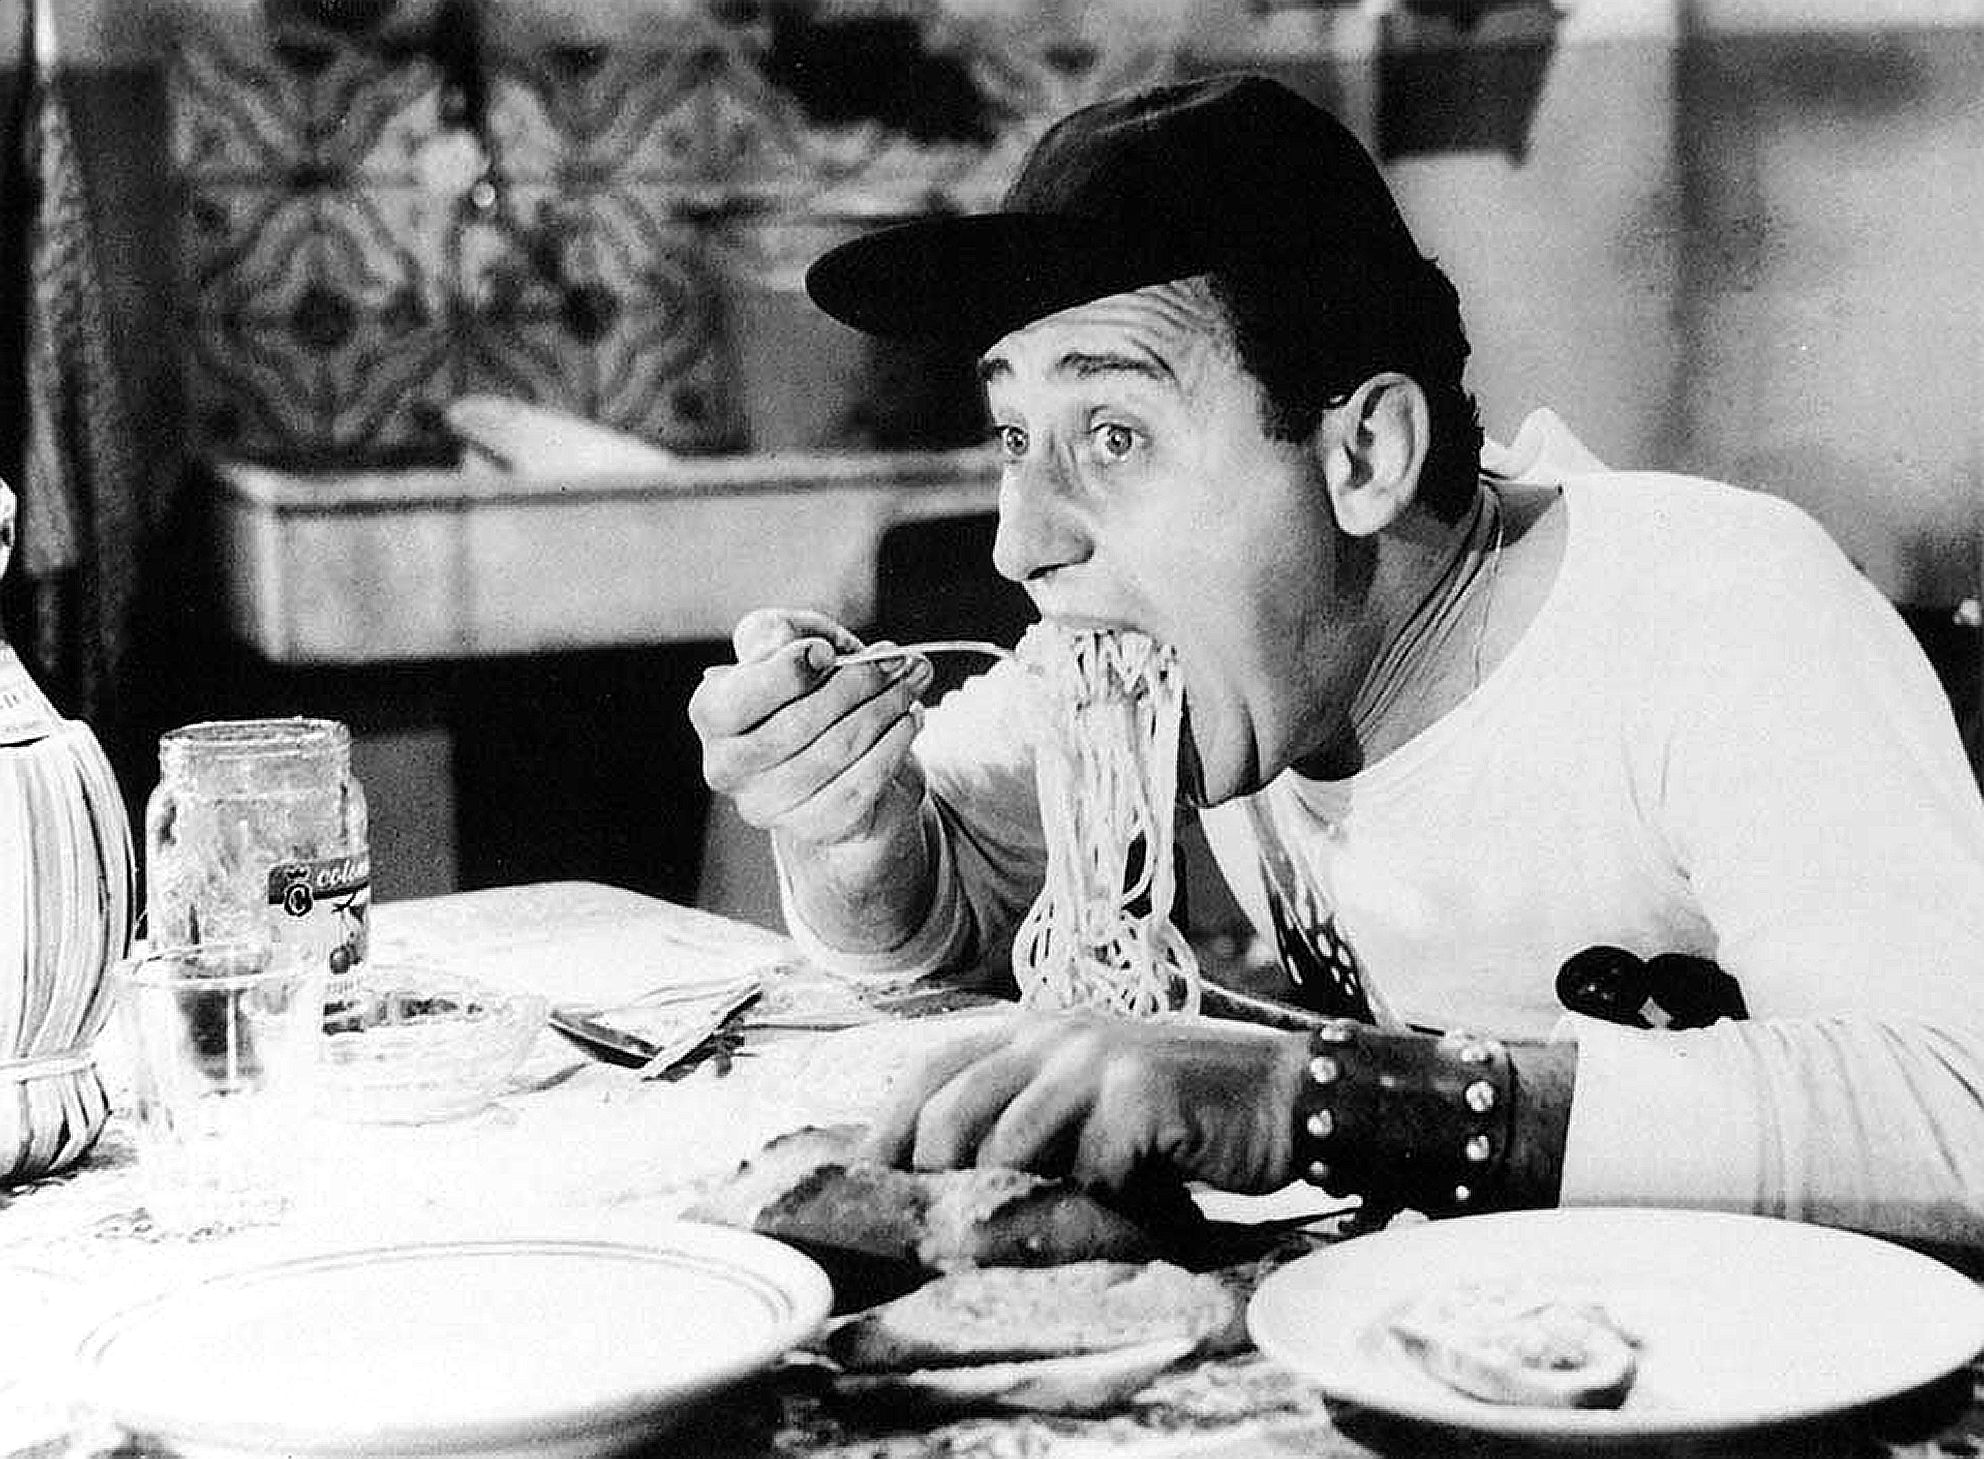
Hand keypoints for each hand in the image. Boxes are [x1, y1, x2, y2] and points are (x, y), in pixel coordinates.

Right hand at [689, 608, 934, 849]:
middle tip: (894, 661)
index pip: (734, 702)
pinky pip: (860, 786)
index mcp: (712, 714)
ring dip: (883, 710)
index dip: (786, 673)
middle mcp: (727, 767)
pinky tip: (908, 721)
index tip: (828, 652)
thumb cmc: (812, 688)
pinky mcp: (813, 828)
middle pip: (795, 725)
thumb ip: (781, 630)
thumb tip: (799, 647)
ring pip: (834, 753)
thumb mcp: (794, 642)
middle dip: (856, 684)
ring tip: (908, 685)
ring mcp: (767, 805)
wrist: (842, 754)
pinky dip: (893, 746)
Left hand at [866, 1010, 1311, 1195]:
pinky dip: (1099, 1206)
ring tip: (1040, 1230)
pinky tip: (1127, 1210)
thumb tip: (943, 1180)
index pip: (932, 1068)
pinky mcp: (1139, 1094)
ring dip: (1021, 1199)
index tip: (866, 1186)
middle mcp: (1056, 1031)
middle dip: (938, 1178)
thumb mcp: (1091, 1096)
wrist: (1285, 1097)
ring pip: (1010, 1143)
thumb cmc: (1182, 1112)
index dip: (888, 1128)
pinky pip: (1088, 1172)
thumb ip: (1029, 1114)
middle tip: (944, 1230)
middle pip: (953, 1107)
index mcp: (1034, 1028)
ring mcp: (1097, 1057)